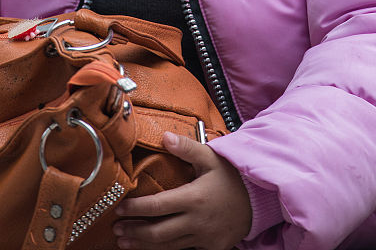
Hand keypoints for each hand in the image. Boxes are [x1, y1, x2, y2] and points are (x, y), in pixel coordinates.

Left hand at [112, 132, 251, 249]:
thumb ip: (186, 148)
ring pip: (168, 247)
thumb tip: (164, 136)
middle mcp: (197, 221)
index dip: (135, 209)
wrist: (259, 199)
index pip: (157, 206)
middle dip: (134, 233)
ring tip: (125, 242)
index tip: (118, 209)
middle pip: (158, 233)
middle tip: (116, 230)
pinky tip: (152, 247)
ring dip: (144, 245)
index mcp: (194, 198)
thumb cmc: (232, 175)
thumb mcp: (210, 157)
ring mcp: (204, 238)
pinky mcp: (211, 247)